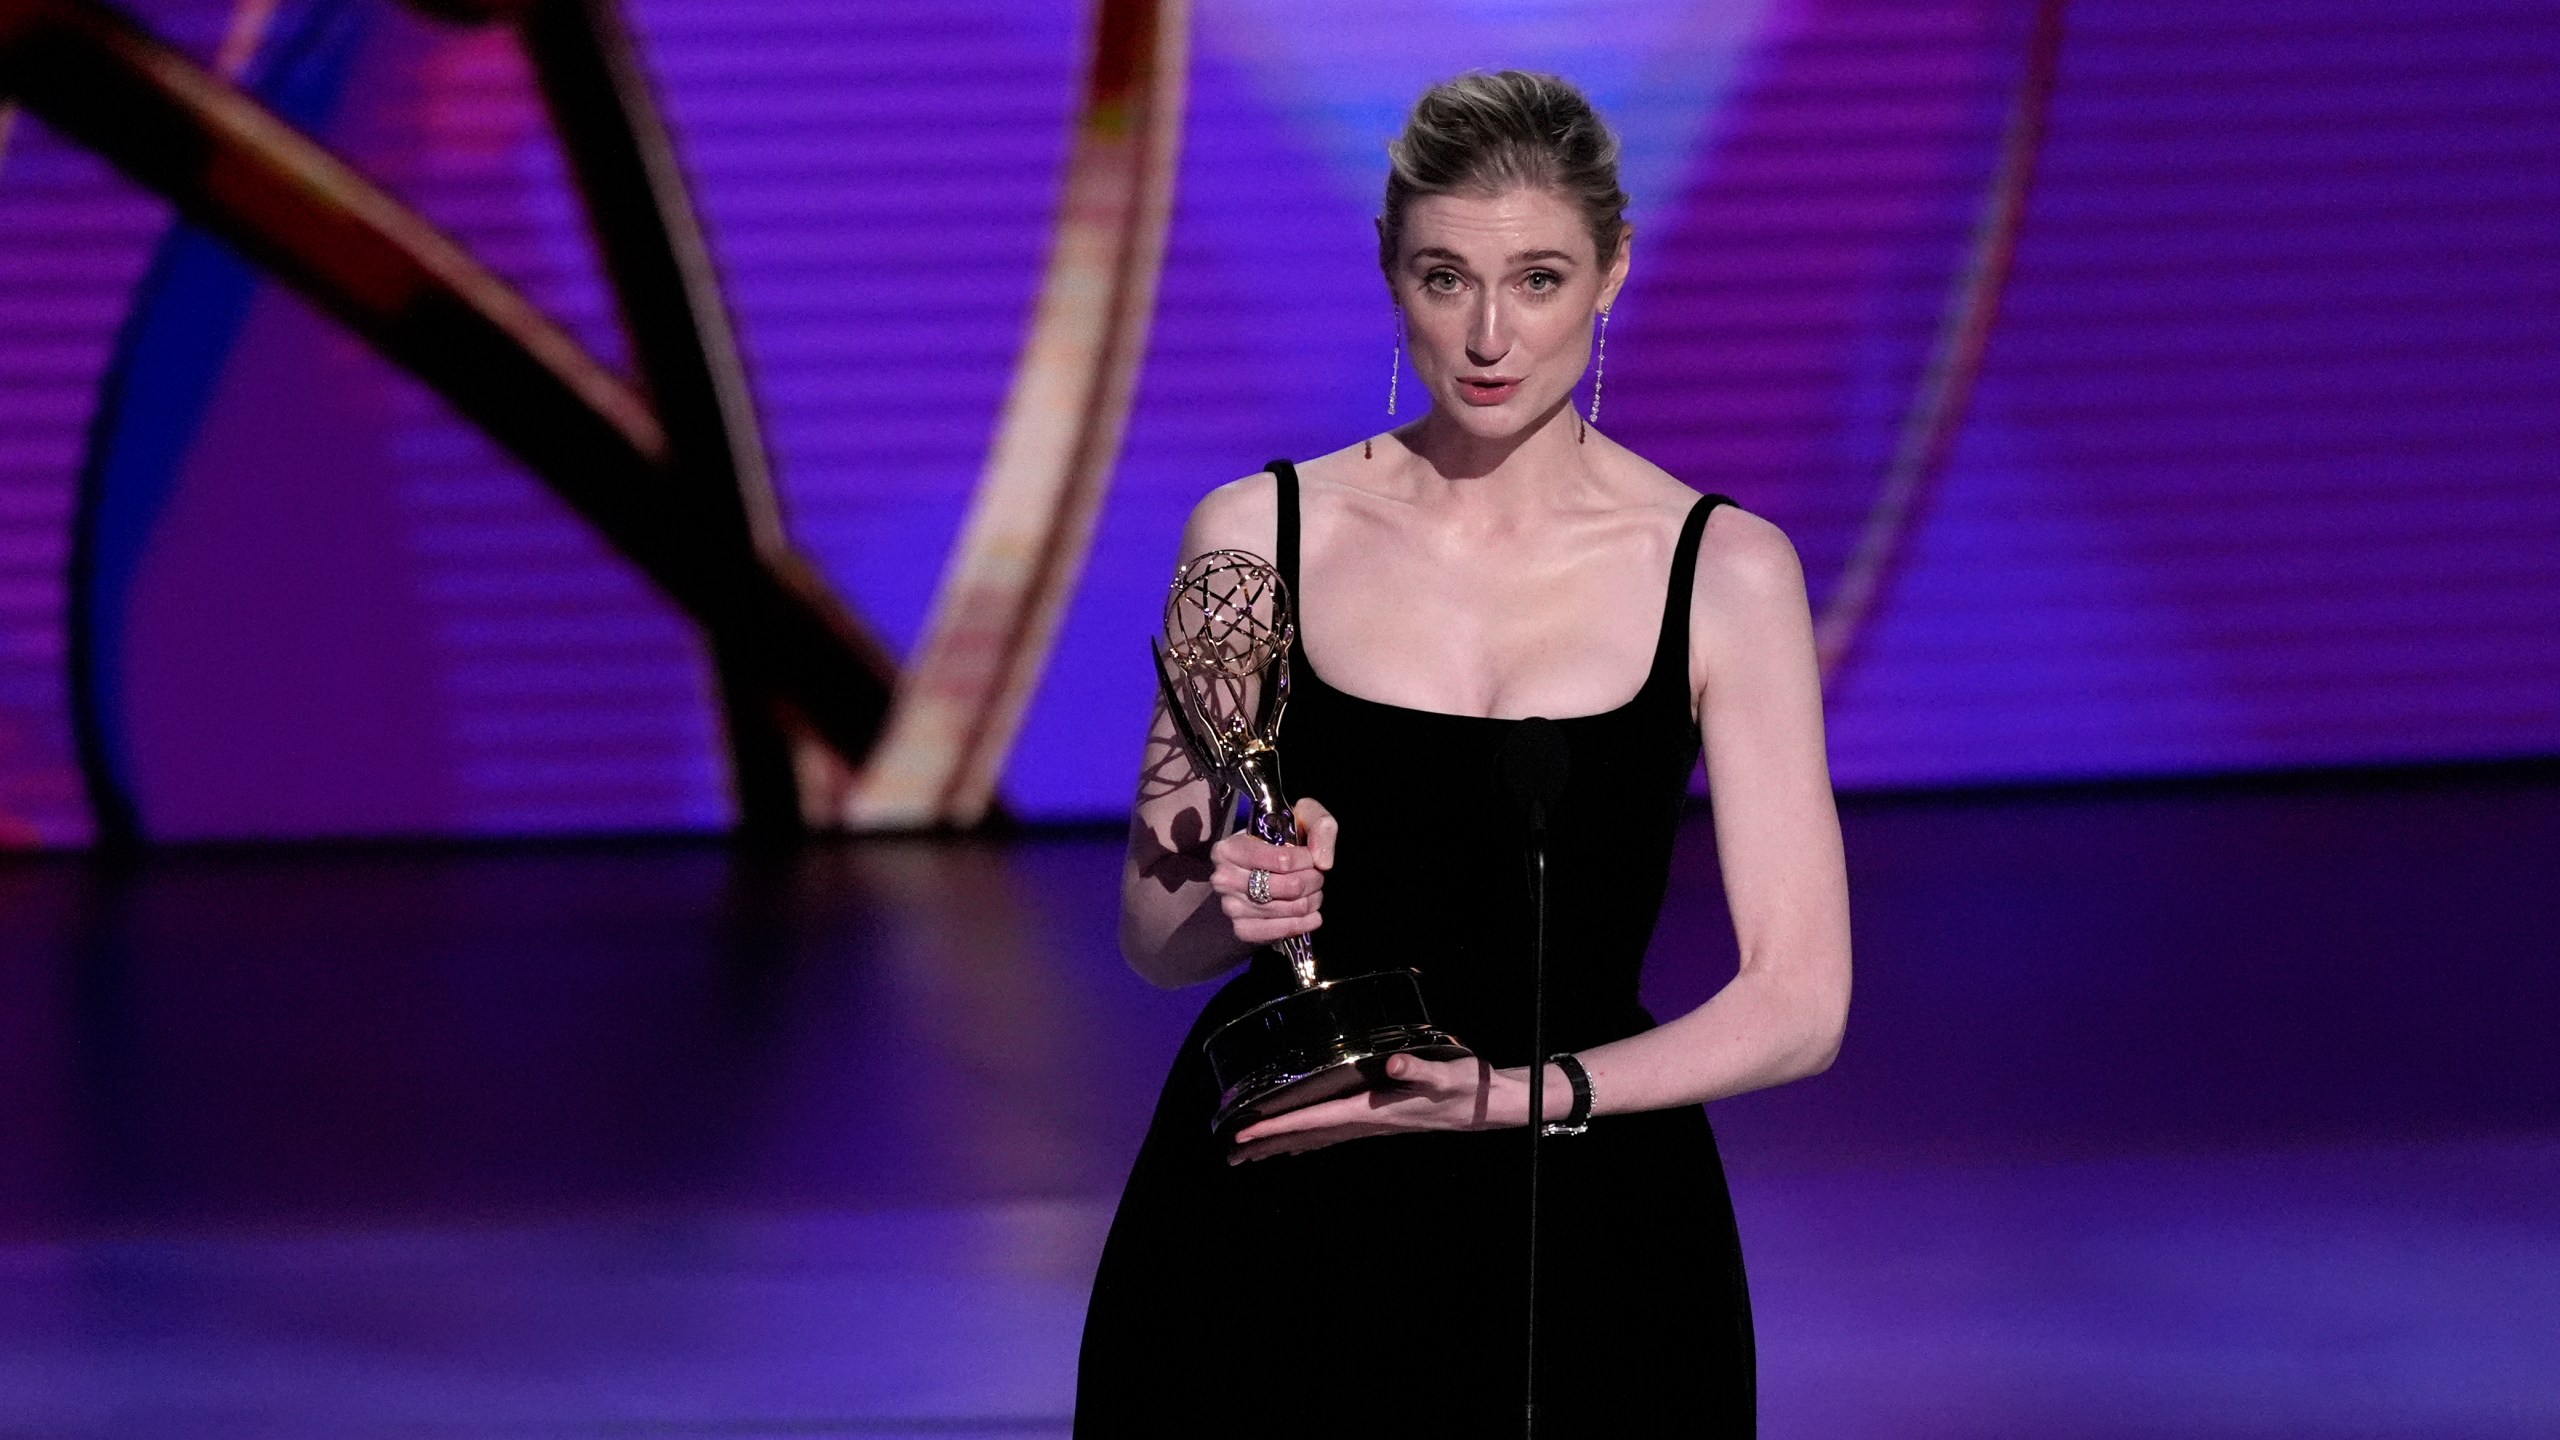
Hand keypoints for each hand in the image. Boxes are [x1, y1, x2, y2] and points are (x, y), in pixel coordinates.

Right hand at [1208, 797, 1336, 948]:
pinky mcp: (1242, 929)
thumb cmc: (1281, 839)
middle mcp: (1224, 879)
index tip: (1312, 857)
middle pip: (1289, 887)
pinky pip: (1279, 932)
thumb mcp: (1301, 818)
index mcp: (1230, 848)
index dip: (1308, 860)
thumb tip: (1323, 861)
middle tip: (1317, 876)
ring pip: (1289, 909)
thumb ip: (1320, 825)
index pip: (1283, 860)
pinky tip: (1311, 915)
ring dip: (1311, 901)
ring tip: (1313, 891)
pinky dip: (1302, 924)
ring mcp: (1231, 907)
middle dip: (1313, 881)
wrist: (1261, 867)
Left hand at [1226, 1053, 1560, 1163]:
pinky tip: (1297, 1141)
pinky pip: (1333, 1132)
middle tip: (1231, 1157)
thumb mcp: (1447, 1073)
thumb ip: (1420, 1069)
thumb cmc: (1466, 1086)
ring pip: (1317, 1137)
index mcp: (1374, 1111)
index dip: (1279, 1125)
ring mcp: (1372, 1124)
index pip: (1317, 1120)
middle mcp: (1367, 1122)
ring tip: (1250, 1154)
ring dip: (1284, 1144)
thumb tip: (1396, 1063)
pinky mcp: (1379, 1119)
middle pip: (1308, 1136)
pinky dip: (1309, 1136)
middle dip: (1268, 1145)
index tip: (1245, 1134)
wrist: (1488, 1105)